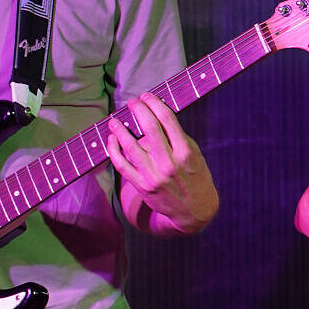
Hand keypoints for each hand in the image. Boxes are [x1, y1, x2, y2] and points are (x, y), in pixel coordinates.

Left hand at [107, 92, 217, 234]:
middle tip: (132, 102)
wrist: (194, 212)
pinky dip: (114, 150)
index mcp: (185, 152)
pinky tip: (112, 140)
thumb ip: (178, 138)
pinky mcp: (143, 187)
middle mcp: (169, 163)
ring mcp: (154, 176)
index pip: (167, 119)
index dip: (154, 103)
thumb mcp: (195, 155)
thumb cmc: (196, 178)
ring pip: (131, 146)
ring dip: (120, 129)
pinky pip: (122, 166)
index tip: (147, 96)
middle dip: (138, 110)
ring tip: (114, 119)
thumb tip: (156, 118)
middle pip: (149, 128)